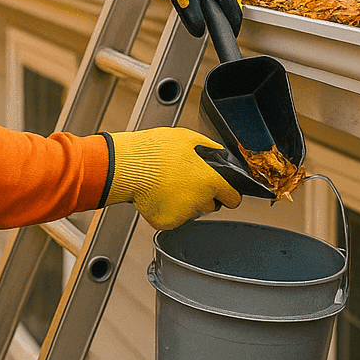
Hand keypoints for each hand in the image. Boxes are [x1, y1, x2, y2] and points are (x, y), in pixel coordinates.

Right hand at [104, 127, 242, 229]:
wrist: (127, 166)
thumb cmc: (154, 151)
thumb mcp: (188, 138)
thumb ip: (210, 149)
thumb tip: (221, 153)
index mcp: (209, 181)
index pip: (233, 198)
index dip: (228, 192)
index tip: (222, 191)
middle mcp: (199, 201)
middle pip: (211, 205)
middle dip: (202, 196)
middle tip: (184, 181)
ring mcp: (183, 214)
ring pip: (191, 211)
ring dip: (184, 202)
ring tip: (167, 184)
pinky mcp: (166, 222)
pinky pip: (172, 217)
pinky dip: (166, 209)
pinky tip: (157, 194)